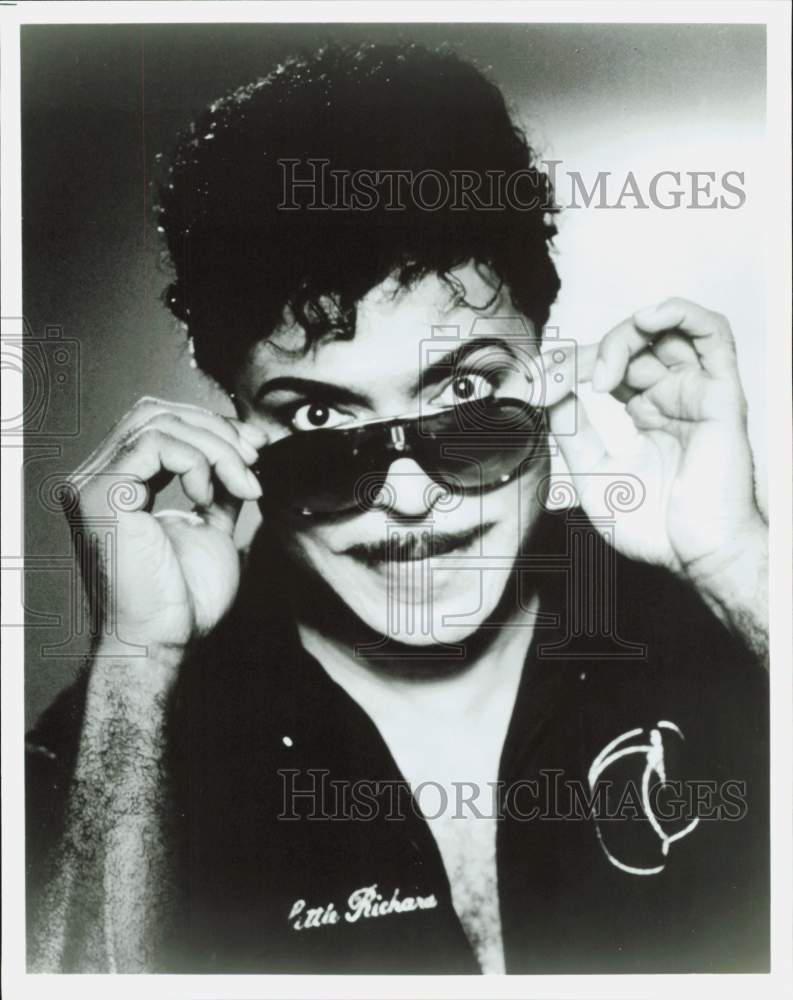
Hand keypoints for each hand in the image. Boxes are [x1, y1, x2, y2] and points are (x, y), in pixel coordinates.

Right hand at [63, 397, 266, 662]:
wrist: (165, 640)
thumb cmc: (184, 599)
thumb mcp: (212, 527)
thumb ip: (217, 488)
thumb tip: (242, 453)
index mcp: (120, 485)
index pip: (158, 423)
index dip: (211, 425)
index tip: (256, 446)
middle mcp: (98, 478)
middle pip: (156, 412)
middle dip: (216, 428)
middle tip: (255, 457)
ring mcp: (94, 484)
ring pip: (159, 422)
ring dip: (216, 447)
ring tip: (242, 485)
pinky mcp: (102, 493)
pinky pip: (155, 444)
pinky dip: (196, 461)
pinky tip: (209, 498)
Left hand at [544, 298, 764, 582]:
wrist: (694, 557)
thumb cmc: (654, 527)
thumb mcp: (593, 473)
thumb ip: (573, 431)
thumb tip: (551, 392)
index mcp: (648, 412)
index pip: (609, 366)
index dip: (571, 366)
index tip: (537, 385)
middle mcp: (673, 397)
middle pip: (633, 344)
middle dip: (589, 353)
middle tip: (561, 380)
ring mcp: (697, 393)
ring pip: (668, 330)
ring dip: (627, 334)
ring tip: (601, 369)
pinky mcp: (720, 394)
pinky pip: (712, 333)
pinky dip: (678, 313)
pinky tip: (645, 321)